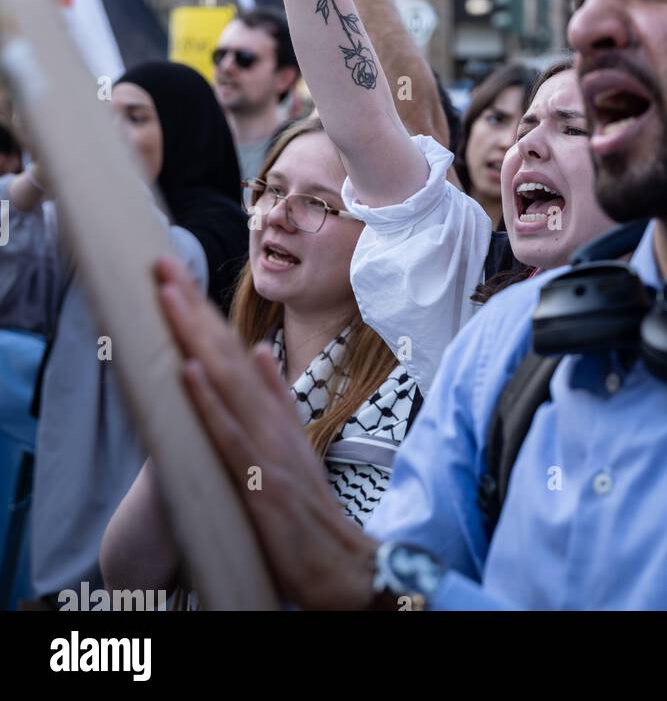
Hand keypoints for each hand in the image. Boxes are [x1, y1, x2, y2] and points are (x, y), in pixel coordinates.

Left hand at [154, 255, 376, 609]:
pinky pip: (229, 436)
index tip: (174, 272)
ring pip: (225, 381)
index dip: (202, 311)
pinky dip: (210, 402)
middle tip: (162, 262)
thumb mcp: (294, 445)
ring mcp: (266, 447)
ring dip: (196, 336)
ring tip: (169, 296)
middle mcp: (270, 419)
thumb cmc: (311, 512)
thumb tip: (260, 348)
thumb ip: (277, 398)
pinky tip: (189, 372)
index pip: (231, 351)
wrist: (344, 565)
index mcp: (273, 411)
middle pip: (225, 352)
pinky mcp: (260, 481)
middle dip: (192, 306)